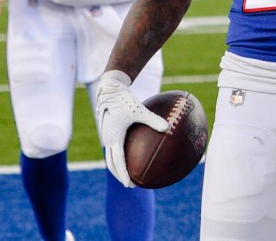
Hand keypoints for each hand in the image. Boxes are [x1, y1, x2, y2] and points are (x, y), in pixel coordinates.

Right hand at [94, 70, 168, 186]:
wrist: (110, 90)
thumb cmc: (124, 100)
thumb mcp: (139, 110)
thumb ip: (153, 119)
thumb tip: (168, 127)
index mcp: (114, 138)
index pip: (118, 162)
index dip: (123, 175)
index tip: (130, 185)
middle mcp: (108, 139)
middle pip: (111, 164)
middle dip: (120, 175)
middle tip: (130, 184)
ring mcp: (107, 135)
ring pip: (110, 157)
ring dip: (118, 167)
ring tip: (128, 174)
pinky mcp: (109, 130)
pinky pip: (113, 147)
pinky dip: (119, 155)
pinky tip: (131, 152)